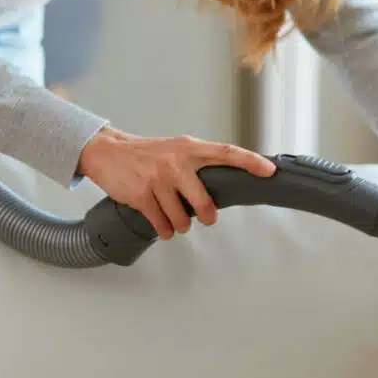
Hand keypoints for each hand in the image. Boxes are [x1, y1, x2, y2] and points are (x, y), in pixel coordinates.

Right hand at [77, 126, 277, 238]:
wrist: (108, 152)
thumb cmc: (146, 154)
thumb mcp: (174, 149)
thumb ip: (197, 163)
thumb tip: (223, 186)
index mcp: (189, 148)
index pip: (226, 152)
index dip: (250, 162)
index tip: (269, 170)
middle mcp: (175, 162)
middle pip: (204, 202)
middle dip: (206, 216)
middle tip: (206, 217)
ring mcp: (158, 179)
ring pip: (181, 219)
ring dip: (179, 225)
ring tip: (173, 217)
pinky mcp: (141, 195)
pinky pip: (161, 224)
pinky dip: (164, 229)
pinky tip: (162, 225)